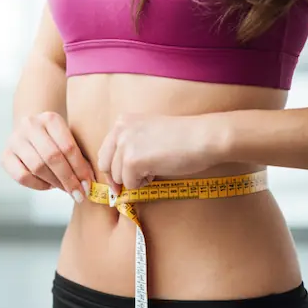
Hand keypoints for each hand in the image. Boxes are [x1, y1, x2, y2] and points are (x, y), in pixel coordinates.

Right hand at [0, 111, 94, 202]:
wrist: (30, 133)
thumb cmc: (56, 140)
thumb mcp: (69, 140)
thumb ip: (79, 157)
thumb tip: (89, 183)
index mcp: (50, 118)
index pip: (67, 146)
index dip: (79, 169)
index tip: (88, 185)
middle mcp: (30, 125)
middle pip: (52, 157)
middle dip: (68, 179)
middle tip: (79, 194)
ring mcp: (15, 140)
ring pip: (37, 167)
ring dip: (54, 183)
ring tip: (66, 189)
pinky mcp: (5, 156)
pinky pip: (22, 176)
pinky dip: (38, 185)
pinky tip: (48, 185)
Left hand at [97, 113, 222, 190]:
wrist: (203, 137)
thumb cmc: (183, 138)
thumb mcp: (148, 133)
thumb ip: (131, 145)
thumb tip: (118, 172)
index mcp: (122, 121)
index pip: (105, 151)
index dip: (112, 168)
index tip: (118, 181)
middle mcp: (119, 130)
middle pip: (105, 165)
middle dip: (117, 178)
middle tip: (131, 185)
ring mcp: (124, 145)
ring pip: (118, 177)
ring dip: (135, 180)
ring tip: (154, 170)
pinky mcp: (132, 161)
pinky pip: (130, 184)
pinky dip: (142, 184)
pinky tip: (157, 173)